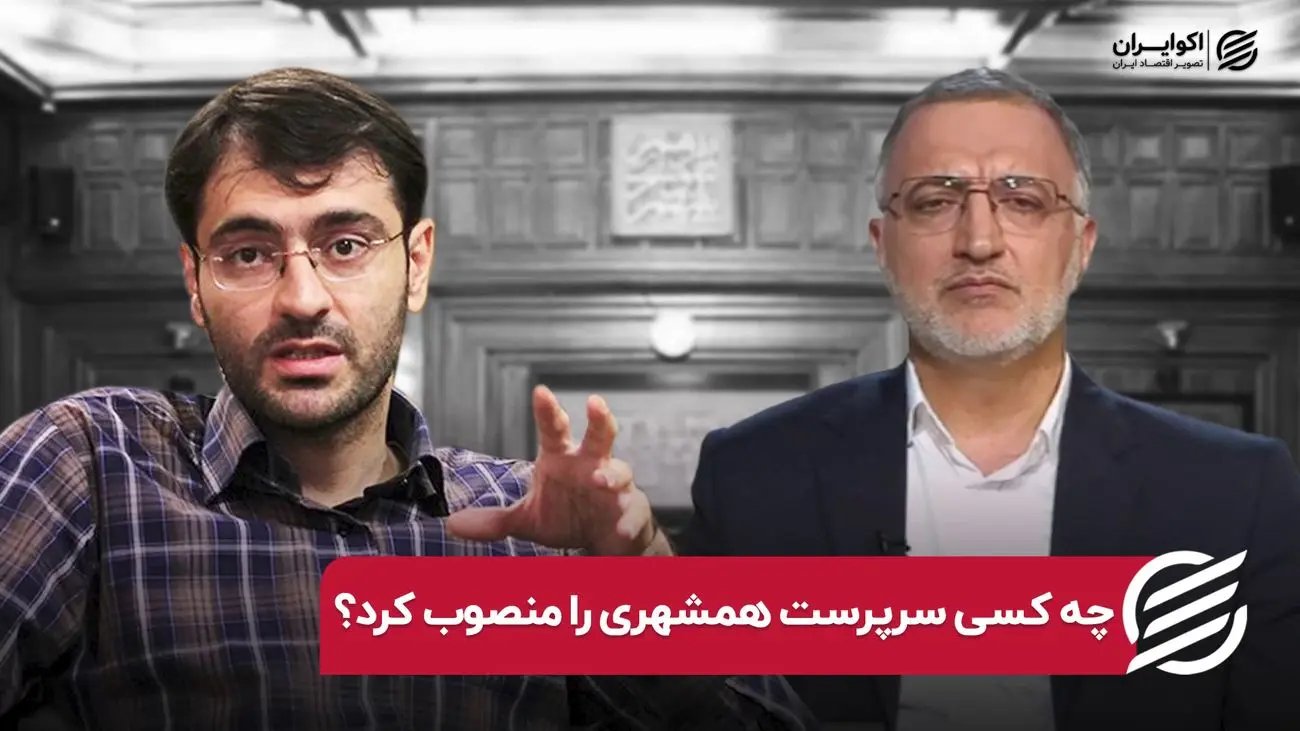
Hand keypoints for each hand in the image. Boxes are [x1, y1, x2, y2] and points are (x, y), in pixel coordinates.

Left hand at [445, 384, 657, 555]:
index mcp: (563, 460)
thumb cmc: (568, 517)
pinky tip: (620, 531)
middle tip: (595, 403)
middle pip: (599, 435)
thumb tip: (451, 524)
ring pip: (620, 472)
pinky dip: (627, 521)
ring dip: (611, 475)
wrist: (605, 540)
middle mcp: (592, 465)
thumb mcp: (528, 519)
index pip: (554, 430)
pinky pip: (632, 513)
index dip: (547, 411)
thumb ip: (495, 520)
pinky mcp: (632, 510)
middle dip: (599, 419)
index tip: (540, 391)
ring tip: (600, 480)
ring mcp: (615, 487)